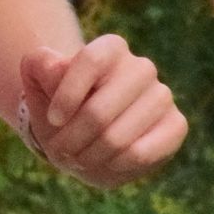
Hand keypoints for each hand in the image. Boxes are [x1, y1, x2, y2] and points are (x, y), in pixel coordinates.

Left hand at [16, 33, 184, 189]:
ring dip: (90, 155)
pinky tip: (108, 161)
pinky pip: (142, 153)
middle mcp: (141, 67)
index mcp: (111, 49)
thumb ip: (38, 66)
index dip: (67, 94)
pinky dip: (116, 164)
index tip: (53, 120)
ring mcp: (162, 96)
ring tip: (80, 158)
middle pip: (99, 110)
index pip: (91, 61)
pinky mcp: (176, 125)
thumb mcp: (39, 84)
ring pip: (118, 136)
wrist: (87, 135)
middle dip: (72, 139)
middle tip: (61, 150)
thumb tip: (54, 65)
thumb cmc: (62, 107)